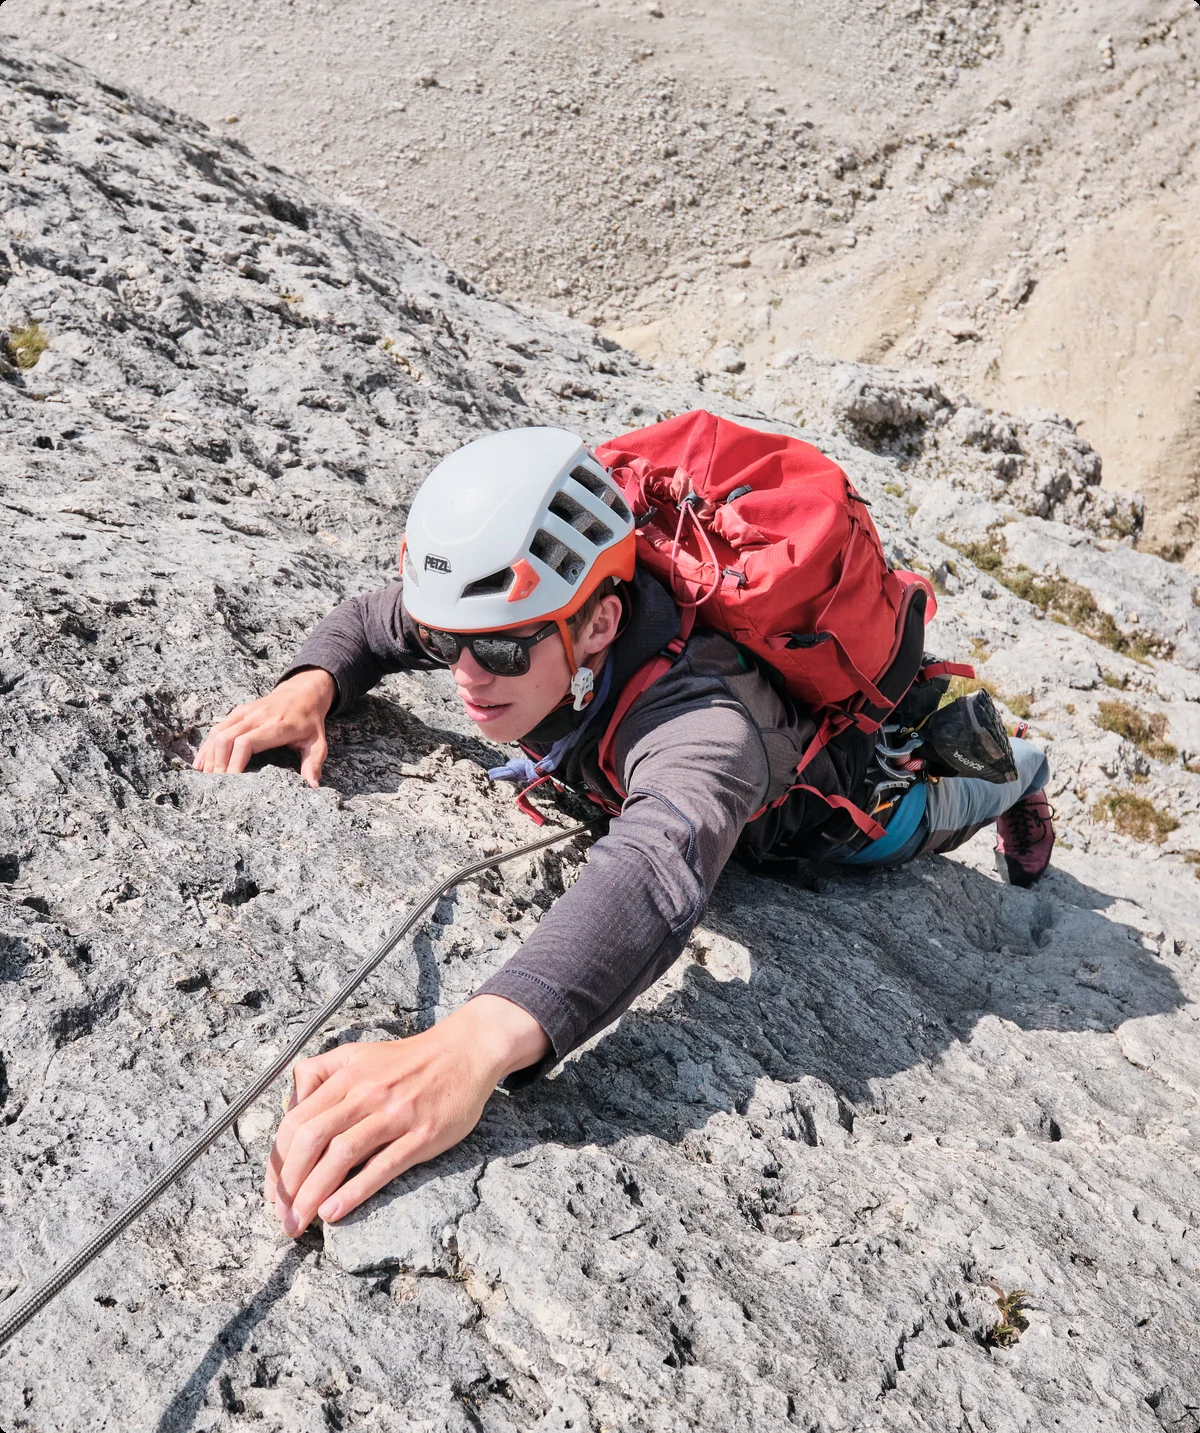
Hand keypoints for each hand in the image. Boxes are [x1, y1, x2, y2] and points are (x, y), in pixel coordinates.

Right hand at [193, 668, 334, 787]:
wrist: (303, 691)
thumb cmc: (310, 721)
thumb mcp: (318, 743)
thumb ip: (314, 764)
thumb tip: (313, 786)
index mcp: (276, 726)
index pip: (246, 743)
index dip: (235, 763)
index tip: (232, 783)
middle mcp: (257, 717)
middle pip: (227, 739)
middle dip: (218, 764)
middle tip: (216, 786)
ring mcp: (245, 712)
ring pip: (218, 733)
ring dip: (209, 756)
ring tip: (205, 778)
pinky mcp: (238, 712)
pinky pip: (217, 728)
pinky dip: (207, 746)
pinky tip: (201, 763)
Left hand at [264, 996, 549, 1235]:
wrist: (464, 1052)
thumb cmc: (407, 1060)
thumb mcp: (358, 1054)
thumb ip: (320, 1075)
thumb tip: (288, 1110)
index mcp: (346, 1074)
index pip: (296, 1120)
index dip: (277, 1160)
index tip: (272, 1190)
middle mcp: (366, 1092)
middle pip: (311, 1139)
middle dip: (288, 1183)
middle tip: (280, 1214)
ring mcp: (394, 1114)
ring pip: (340, 1155)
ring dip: (312, 1194)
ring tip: (298, 1222)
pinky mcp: (421, 1134)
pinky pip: (382, 1166)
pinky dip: (353, 1191)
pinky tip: (334, 1212)